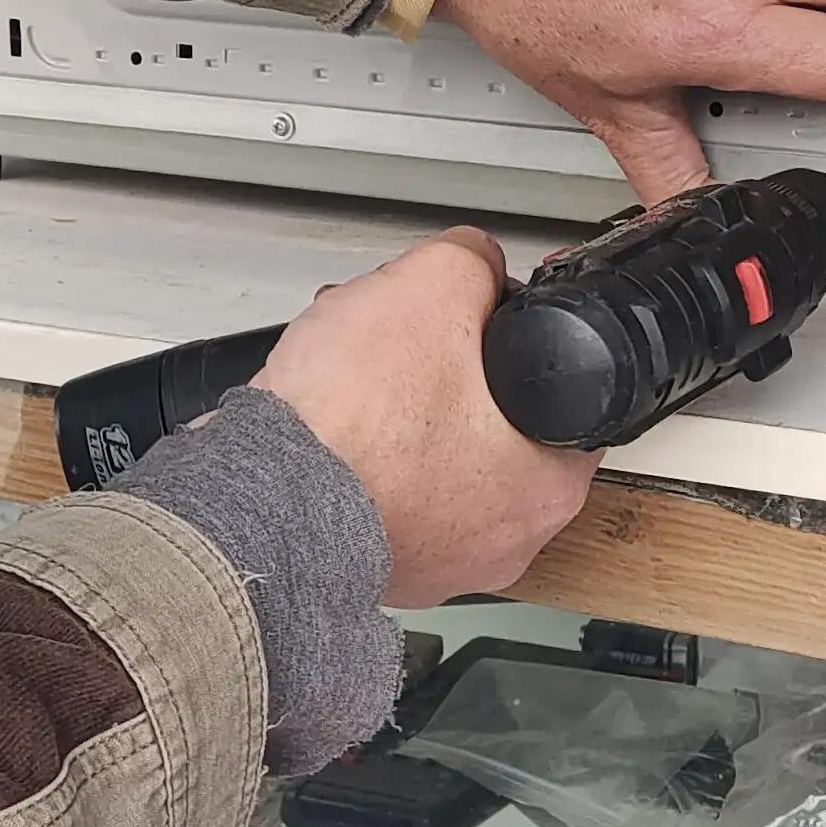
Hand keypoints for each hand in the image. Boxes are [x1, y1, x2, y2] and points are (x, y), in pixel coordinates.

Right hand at [255, 232, 593, 605]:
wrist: (256, 493)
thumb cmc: (349, 424)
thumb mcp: (432, 285)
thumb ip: (473, 260)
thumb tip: (474, 259)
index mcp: (548, 488)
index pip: (569, 397)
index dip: (525, 342)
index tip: (490, 327)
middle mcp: (503, 543)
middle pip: (495, 426)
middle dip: (449, 371)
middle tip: (412, 344)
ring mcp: (436, 563)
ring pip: (435, 458)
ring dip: (400, 409)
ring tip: (358, 370)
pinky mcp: (376, 567)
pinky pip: (383, 494)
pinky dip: (362, 456)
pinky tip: (335, 420)